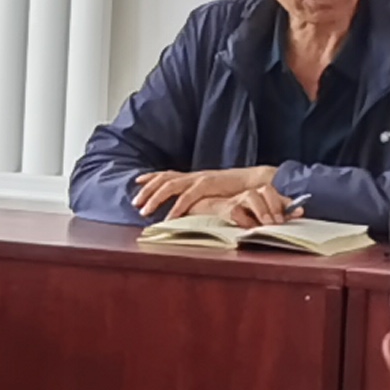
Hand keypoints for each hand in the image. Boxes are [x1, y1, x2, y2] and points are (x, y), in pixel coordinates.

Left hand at [132, 166, 272, 218]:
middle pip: (163, 179)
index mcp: (193, 176)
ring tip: (144, 211)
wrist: (255, 181)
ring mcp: (199, 178)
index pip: (167, 173)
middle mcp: (193, 175)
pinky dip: (175, 207)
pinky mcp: (207, 185)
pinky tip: (168, 217)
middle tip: (134, 203)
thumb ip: (199, 195)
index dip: (151, 176)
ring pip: (169, 186)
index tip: (136, 180)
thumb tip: (188, 206)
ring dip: (155, 198)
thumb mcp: (212, 191)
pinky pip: (187, 197)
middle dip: (146, 190)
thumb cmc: (234, 189)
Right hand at [220, 183, 302, 228]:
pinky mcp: (228, 210)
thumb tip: (299, 211)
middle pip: (266, 190)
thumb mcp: (266, 215)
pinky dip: (245, 220)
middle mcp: (253, 195)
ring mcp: (239, 200)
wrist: (217, 212)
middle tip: (279, 221)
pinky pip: (236, 211)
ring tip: (267, 223)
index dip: (287, 202)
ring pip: (251, 196)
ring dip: (261, 210)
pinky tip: (251, 228)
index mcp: (264, 195)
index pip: (278, 194)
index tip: (299, 213)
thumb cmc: (246, 216)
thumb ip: (281, 211)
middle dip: (274, 205)